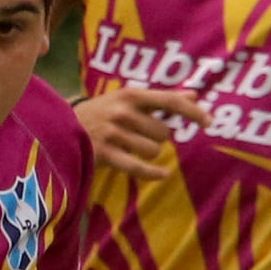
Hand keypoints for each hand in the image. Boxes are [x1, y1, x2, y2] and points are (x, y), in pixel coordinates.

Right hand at [74, 87, 209, 179]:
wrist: (60, 127)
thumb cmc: (102, 113)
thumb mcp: (128, 100)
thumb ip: (162, 99)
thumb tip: (195, 95)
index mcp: (131, 95)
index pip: (170, 101)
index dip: (192, 112)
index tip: (210, 122)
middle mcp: (123, 112)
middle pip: (164, 132)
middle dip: (158, 137)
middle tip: (139, 135)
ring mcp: (113, 133)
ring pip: (153, 150)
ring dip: (149, 153)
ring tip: (131, 147)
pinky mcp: (105, 154)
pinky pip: (138, 167)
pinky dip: (153, 173)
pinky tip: (163, 174)